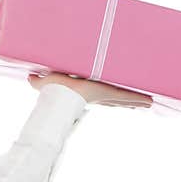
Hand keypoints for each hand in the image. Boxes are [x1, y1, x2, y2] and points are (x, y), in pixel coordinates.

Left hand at [27, 71, 153, 107]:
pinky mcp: (110, 95)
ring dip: (136, 101)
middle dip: (128, 102)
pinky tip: (151, 101)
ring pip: (124, 99)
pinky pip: (127, 96)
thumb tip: (30, 77)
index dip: (109, 98)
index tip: (116, 101)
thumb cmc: (55, 90)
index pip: (101, 96)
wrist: (62, 95)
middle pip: (117, 100)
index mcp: (87, 92)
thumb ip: (38, 81)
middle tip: (140, 103)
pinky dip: (139, 99)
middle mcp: (98, 97)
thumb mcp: (47, 81)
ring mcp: (106, 97)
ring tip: (149, 103)